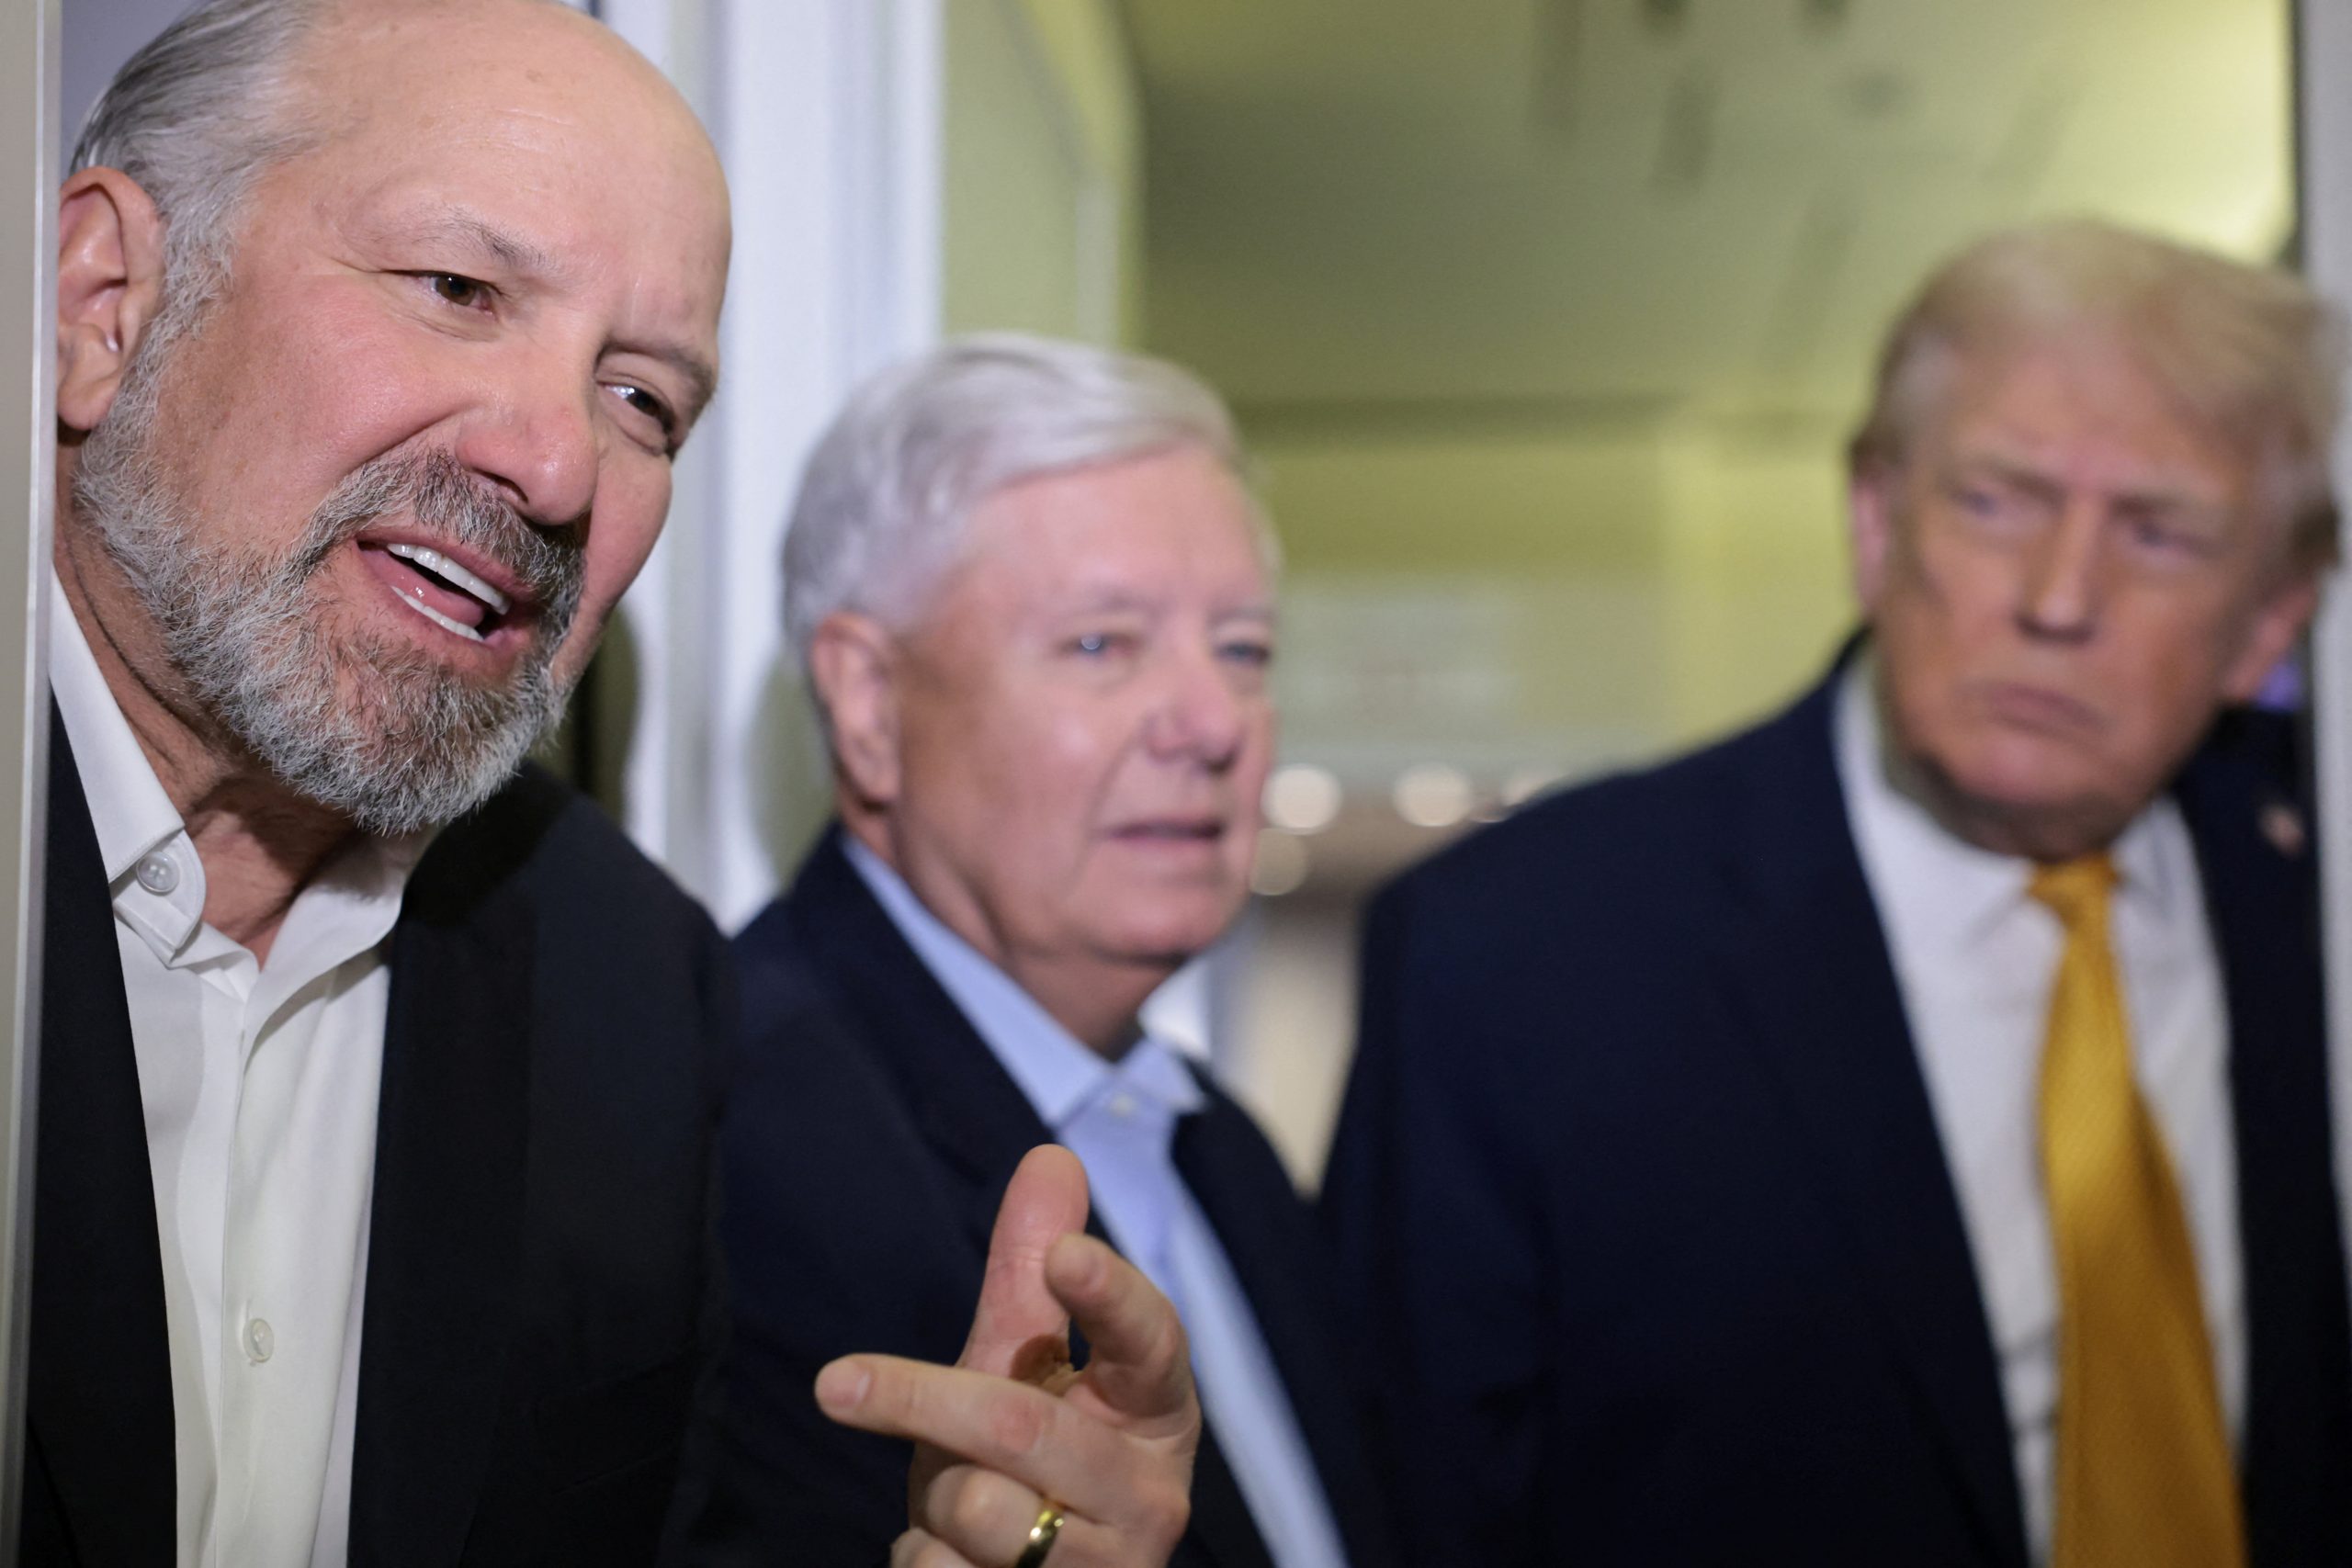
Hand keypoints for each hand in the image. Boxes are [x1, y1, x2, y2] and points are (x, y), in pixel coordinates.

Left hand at [816, 1145, 1198, 1566]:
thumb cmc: (1030, 1464)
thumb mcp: (1023, 1368)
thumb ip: (1033, 1273)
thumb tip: (1052, 1154)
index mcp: (1155, 1409)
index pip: (1151, 1339)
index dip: (1110, 1295)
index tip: (1063, 1255)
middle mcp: (1152, 1494)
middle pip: (1025, 1426)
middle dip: (923, 1401)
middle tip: (834, 1383)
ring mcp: (1110, 1567)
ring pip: (983, 1511)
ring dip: (934, 1501)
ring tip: (956, 1512)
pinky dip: (922, 1564)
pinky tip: (949, 1566)